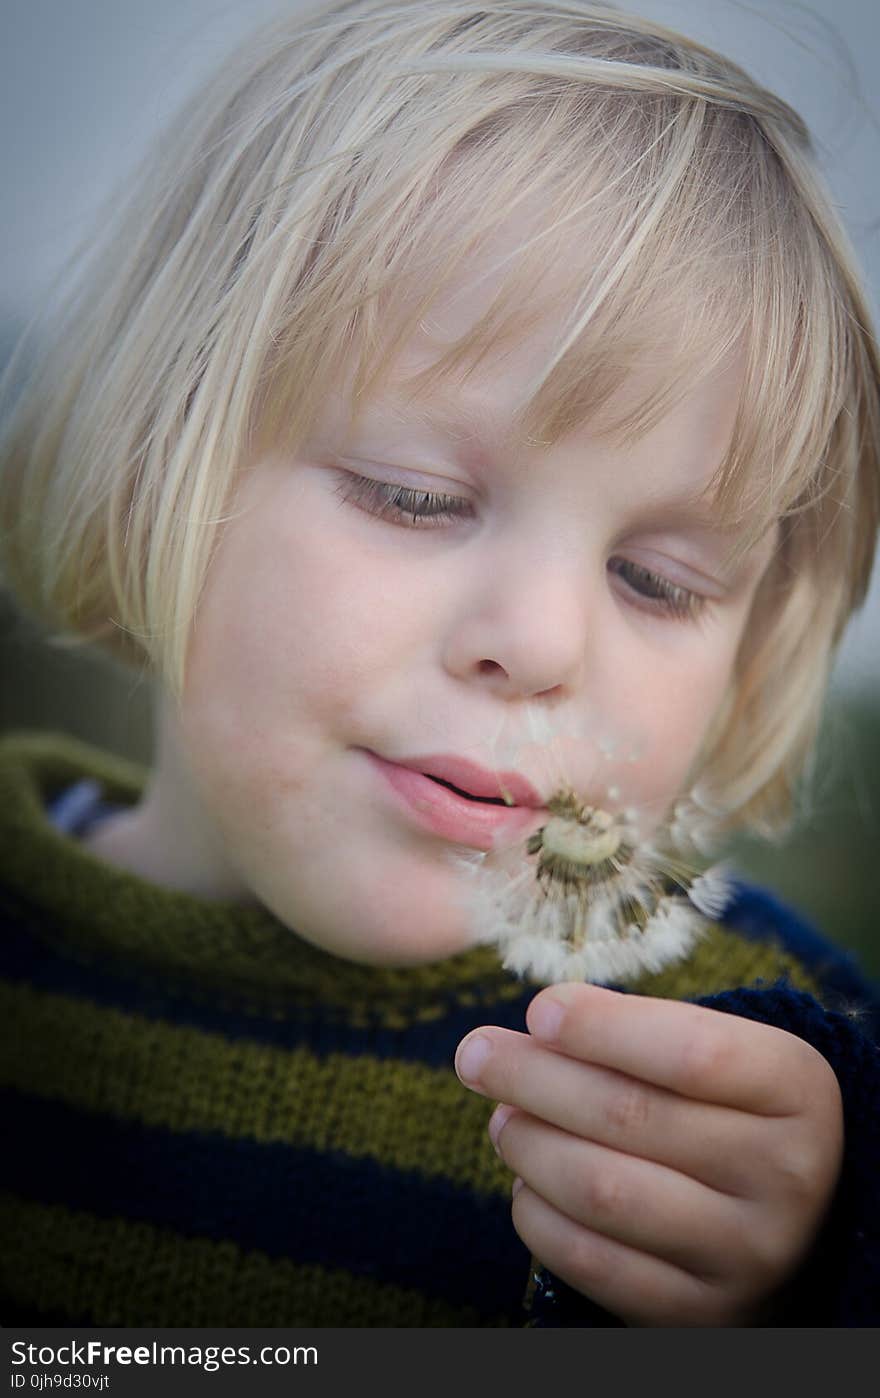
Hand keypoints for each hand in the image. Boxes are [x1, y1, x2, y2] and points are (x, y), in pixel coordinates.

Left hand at [454, 983, 843, 1325]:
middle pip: (629, 1117)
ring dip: (528, 1144)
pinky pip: (590, 1261)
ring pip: (601, 1190)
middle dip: (532, 1077)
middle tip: (475, 1053)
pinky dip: (538, 1214)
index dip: (604, 1028)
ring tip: (502, 1117)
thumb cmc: (730, 1108)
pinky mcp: (698, 1311)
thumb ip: (639, 1032)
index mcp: (797, 1091)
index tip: (539, 1009)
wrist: (793, 1217)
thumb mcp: (720, 1051)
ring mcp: (746, 1252)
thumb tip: (536, 1025)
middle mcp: (785, 1176)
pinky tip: (527, 1180)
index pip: (693, 1053)